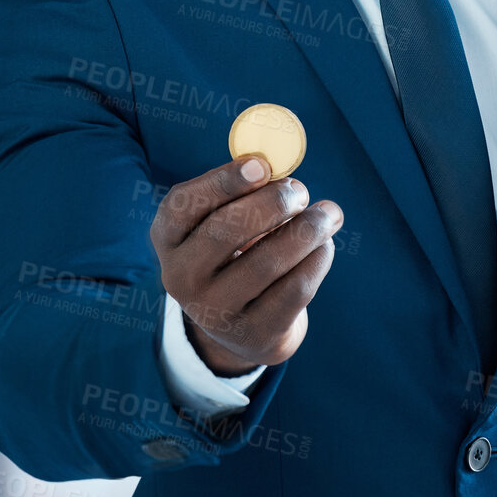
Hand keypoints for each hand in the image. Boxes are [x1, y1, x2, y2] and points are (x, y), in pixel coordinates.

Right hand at [149, 156, 342, 375]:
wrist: (245, 324)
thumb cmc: (238, 251)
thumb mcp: (225, 220)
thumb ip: (245, 190)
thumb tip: (279, 163)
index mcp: (168, 238)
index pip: (183, 206)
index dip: (223, 181)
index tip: (262, 165)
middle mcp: (181, 277)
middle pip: (226, 231)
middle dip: (274, 202)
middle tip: (300, 191)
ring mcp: (214, 311)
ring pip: (268, 260)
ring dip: (308, 228)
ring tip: (328, 214)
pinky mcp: (252, 333)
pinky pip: (294, 289)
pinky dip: (317, 259)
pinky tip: (325, 245)